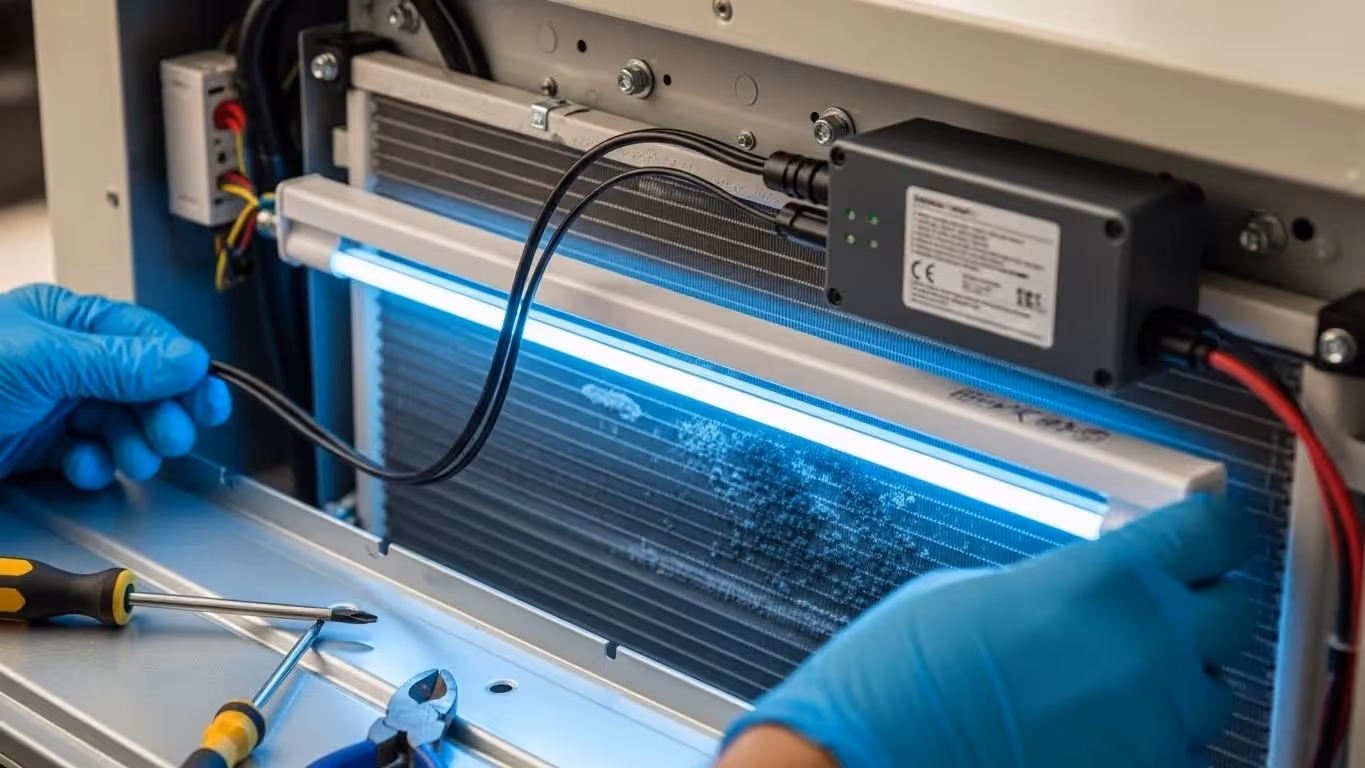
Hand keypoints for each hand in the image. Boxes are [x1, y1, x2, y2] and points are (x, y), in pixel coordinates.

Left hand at [0, 284, 230, 488]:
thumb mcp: (44, 361)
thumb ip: (119, 363)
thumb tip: (188, 360)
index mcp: (66, 320)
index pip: (146, 340)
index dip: (183, 371)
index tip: (209, 398)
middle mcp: (64, 361)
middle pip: (140, 389)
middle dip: (162, 416)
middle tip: (174, 436)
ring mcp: (51, 406)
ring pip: (121, 427)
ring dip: (135, 447)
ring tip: (136, 458)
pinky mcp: (37, 448)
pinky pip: (88, 458)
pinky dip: (95, 467)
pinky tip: (88, 467)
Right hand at [722, 495, 1254, 767]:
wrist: (869, 760)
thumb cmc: (899, 682)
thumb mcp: (973, 592)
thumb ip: (1054, 585)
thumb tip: (1083, 592)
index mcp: (1103, 582)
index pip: (1212, 533)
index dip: (1209, 528)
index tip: (1203, 531)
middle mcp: (1146, 652)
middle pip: (1233, 613)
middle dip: (1196, 607)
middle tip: (1151, 609)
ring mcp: (1153, 727)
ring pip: (1210, 693)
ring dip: (1173, 682)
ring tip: (1103, 685)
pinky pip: (1180, 754)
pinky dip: (1151, 742)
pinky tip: (1095, 732)